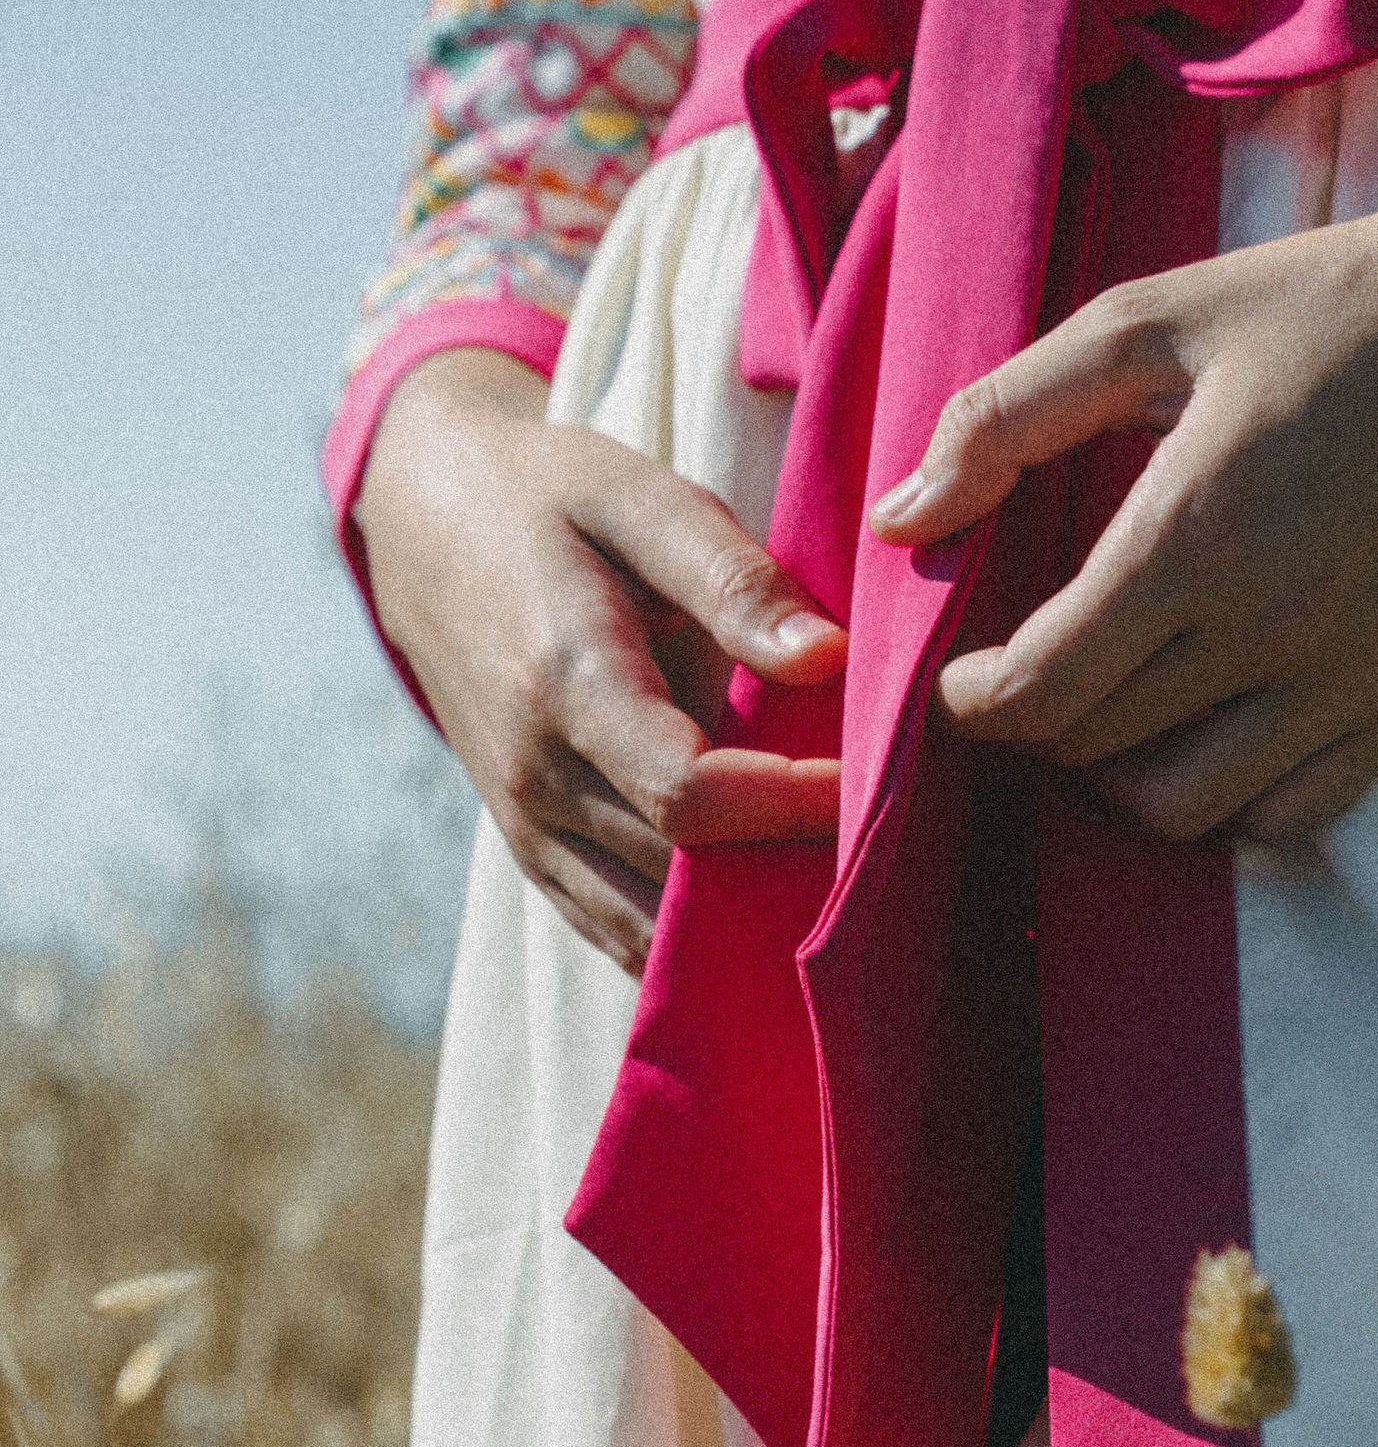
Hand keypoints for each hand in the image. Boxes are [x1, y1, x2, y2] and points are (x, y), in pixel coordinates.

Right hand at [356, 349, 845, 972]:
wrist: (425, 530)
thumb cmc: (548, 501)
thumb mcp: (637, 496)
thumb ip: (733, 578)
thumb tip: (830, 656)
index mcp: (566, 682)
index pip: (688, 792)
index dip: (788, 805)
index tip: (870, 787)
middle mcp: (537, 777)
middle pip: (679, 873)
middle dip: (786, 872)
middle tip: (883, 854)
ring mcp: (528, 831)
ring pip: (649, 932)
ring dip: (744, 931)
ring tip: (838, 903)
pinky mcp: (534, 858)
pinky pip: (619, 937)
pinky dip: (693, 949)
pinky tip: (767, 927)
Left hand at [871, 81, 1377, 846]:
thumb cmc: (1325, 311)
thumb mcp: (1151, 322)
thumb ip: (1006, 416)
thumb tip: (899, 520)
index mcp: (1195, 534)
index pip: (1040, 690)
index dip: (973, 702)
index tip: (963, 676)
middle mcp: (1270, 630)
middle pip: (1094, 749)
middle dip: (1038, 726)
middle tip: (1035, 674)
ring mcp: (1344, 684)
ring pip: (1182, 811)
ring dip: (1120, 782)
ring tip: (1113, 716)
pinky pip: (1284, 820)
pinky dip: (1226, 806)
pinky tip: (1206, 740)